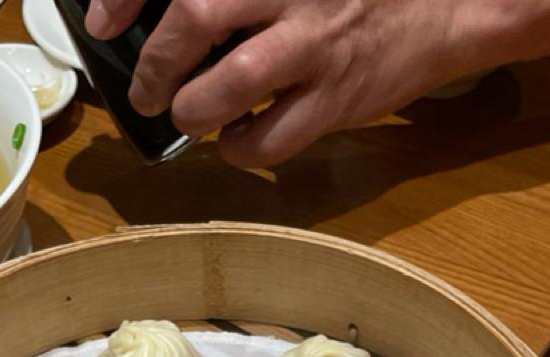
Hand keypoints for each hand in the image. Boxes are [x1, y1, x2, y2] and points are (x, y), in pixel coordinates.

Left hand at [84, 0, 495, 166]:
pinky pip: (270, 139)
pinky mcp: (337, 98)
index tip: (103, 22)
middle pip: (194, 16)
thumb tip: (165, 18)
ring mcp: (315, 44)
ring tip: (189, 117)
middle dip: (155, 65)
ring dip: (192, 111)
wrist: (445, 5)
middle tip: (149, 90)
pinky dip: (238, 149)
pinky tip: (235, 140)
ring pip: (229, 83)